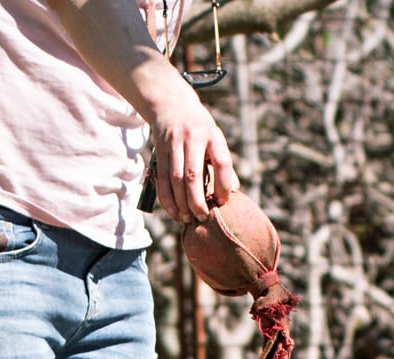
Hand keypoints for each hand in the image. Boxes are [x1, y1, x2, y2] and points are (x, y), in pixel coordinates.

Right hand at [148, 82, 238, 222]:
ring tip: (187, 218)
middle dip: (197, 201)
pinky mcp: (159, 151)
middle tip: (202, 217)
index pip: (222, 162)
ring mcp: (174, 144)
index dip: (223, 185)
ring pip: (175, 179)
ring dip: (180, 203)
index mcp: (212, 135)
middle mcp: (193, 138)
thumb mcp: (214, 138)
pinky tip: (173, 211)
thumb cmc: (199, 128)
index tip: (223, 202)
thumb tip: (233, 191)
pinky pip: (162, 179)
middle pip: (193, 175)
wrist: (171, 104)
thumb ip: (222, 164)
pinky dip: (166, 198)